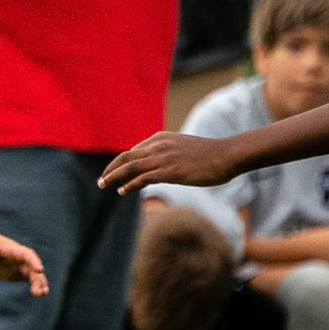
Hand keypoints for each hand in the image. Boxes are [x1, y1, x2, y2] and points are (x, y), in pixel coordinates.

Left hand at [0, 222, 49, 296]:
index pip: (25, 254)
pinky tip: (39, 293)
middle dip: (37, 278)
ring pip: (32, 273)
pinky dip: (33, 285)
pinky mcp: (14, 271)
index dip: (33, 261)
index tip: (40, 270)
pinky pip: (27, 278)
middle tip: (40, 292)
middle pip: (31, 266)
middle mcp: (17, 256)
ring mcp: (17, 264)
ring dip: (39, 283)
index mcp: (10, 248)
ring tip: (42, 294)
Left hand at [99, 132, 239, 193]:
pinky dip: (129, 185)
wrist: (227, 155)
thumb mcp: (182, 148)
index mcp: (160, 138)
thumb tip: (158, 168)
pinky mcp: (170, 171)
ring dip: (114, 177)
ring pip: (130, 167)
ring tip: (104, 185)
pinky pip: (143, 178)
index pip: (133, 151)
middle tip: (101, 180)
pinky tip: (121, 191)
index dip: (121, 163)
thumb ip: (167, 154)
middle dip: (111, 169)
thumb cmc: (209, 154)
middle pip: (126, 157)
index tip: (113, 173)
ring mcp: (164, 158)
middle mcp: (158, 146)